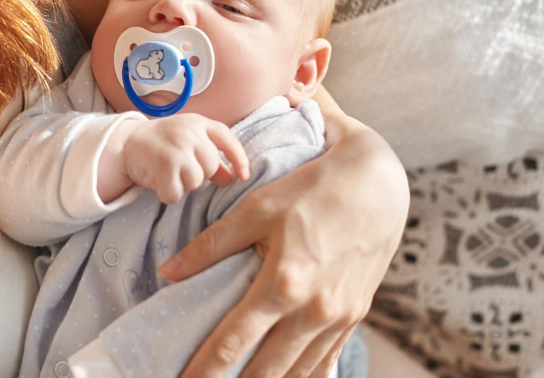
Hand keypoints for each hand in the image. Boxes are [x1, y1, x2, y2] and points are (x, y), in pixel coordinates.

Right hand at [112, 114, 249, 203]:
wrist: (125, 143)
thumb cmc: (160, 142)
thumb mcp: (187, 141)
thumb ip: (210, 155)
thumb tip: (231, 177)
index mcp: (198, 123)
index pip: (226, 138)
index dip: (239, 158)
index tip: (244, 176)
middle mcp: (189, 133)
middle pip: (210, 167)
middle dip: (198, 174)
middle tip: (178, 167)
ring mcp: (177, 150)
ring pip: (195, 182)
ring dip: (182, 184)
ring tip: (166, 171)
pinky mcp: (164, 167)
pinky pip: (177, 193)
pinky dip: (168, 193)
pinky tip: (158, 181)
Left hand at [159, 109, 409, 377]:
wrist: (376, 185)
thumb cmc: (310, 190)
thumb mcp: (255, 209)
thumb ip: (210, 246)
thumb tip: (168, 272)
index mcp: (283, 283)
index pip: (232, 341)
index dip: (204, 368)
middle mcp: (314, 310)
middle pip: (265, 370)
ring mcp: (338, 318)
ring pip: (297, 373)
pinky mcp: (354, 316)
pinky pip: (324, 361)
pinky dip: (301, 376)